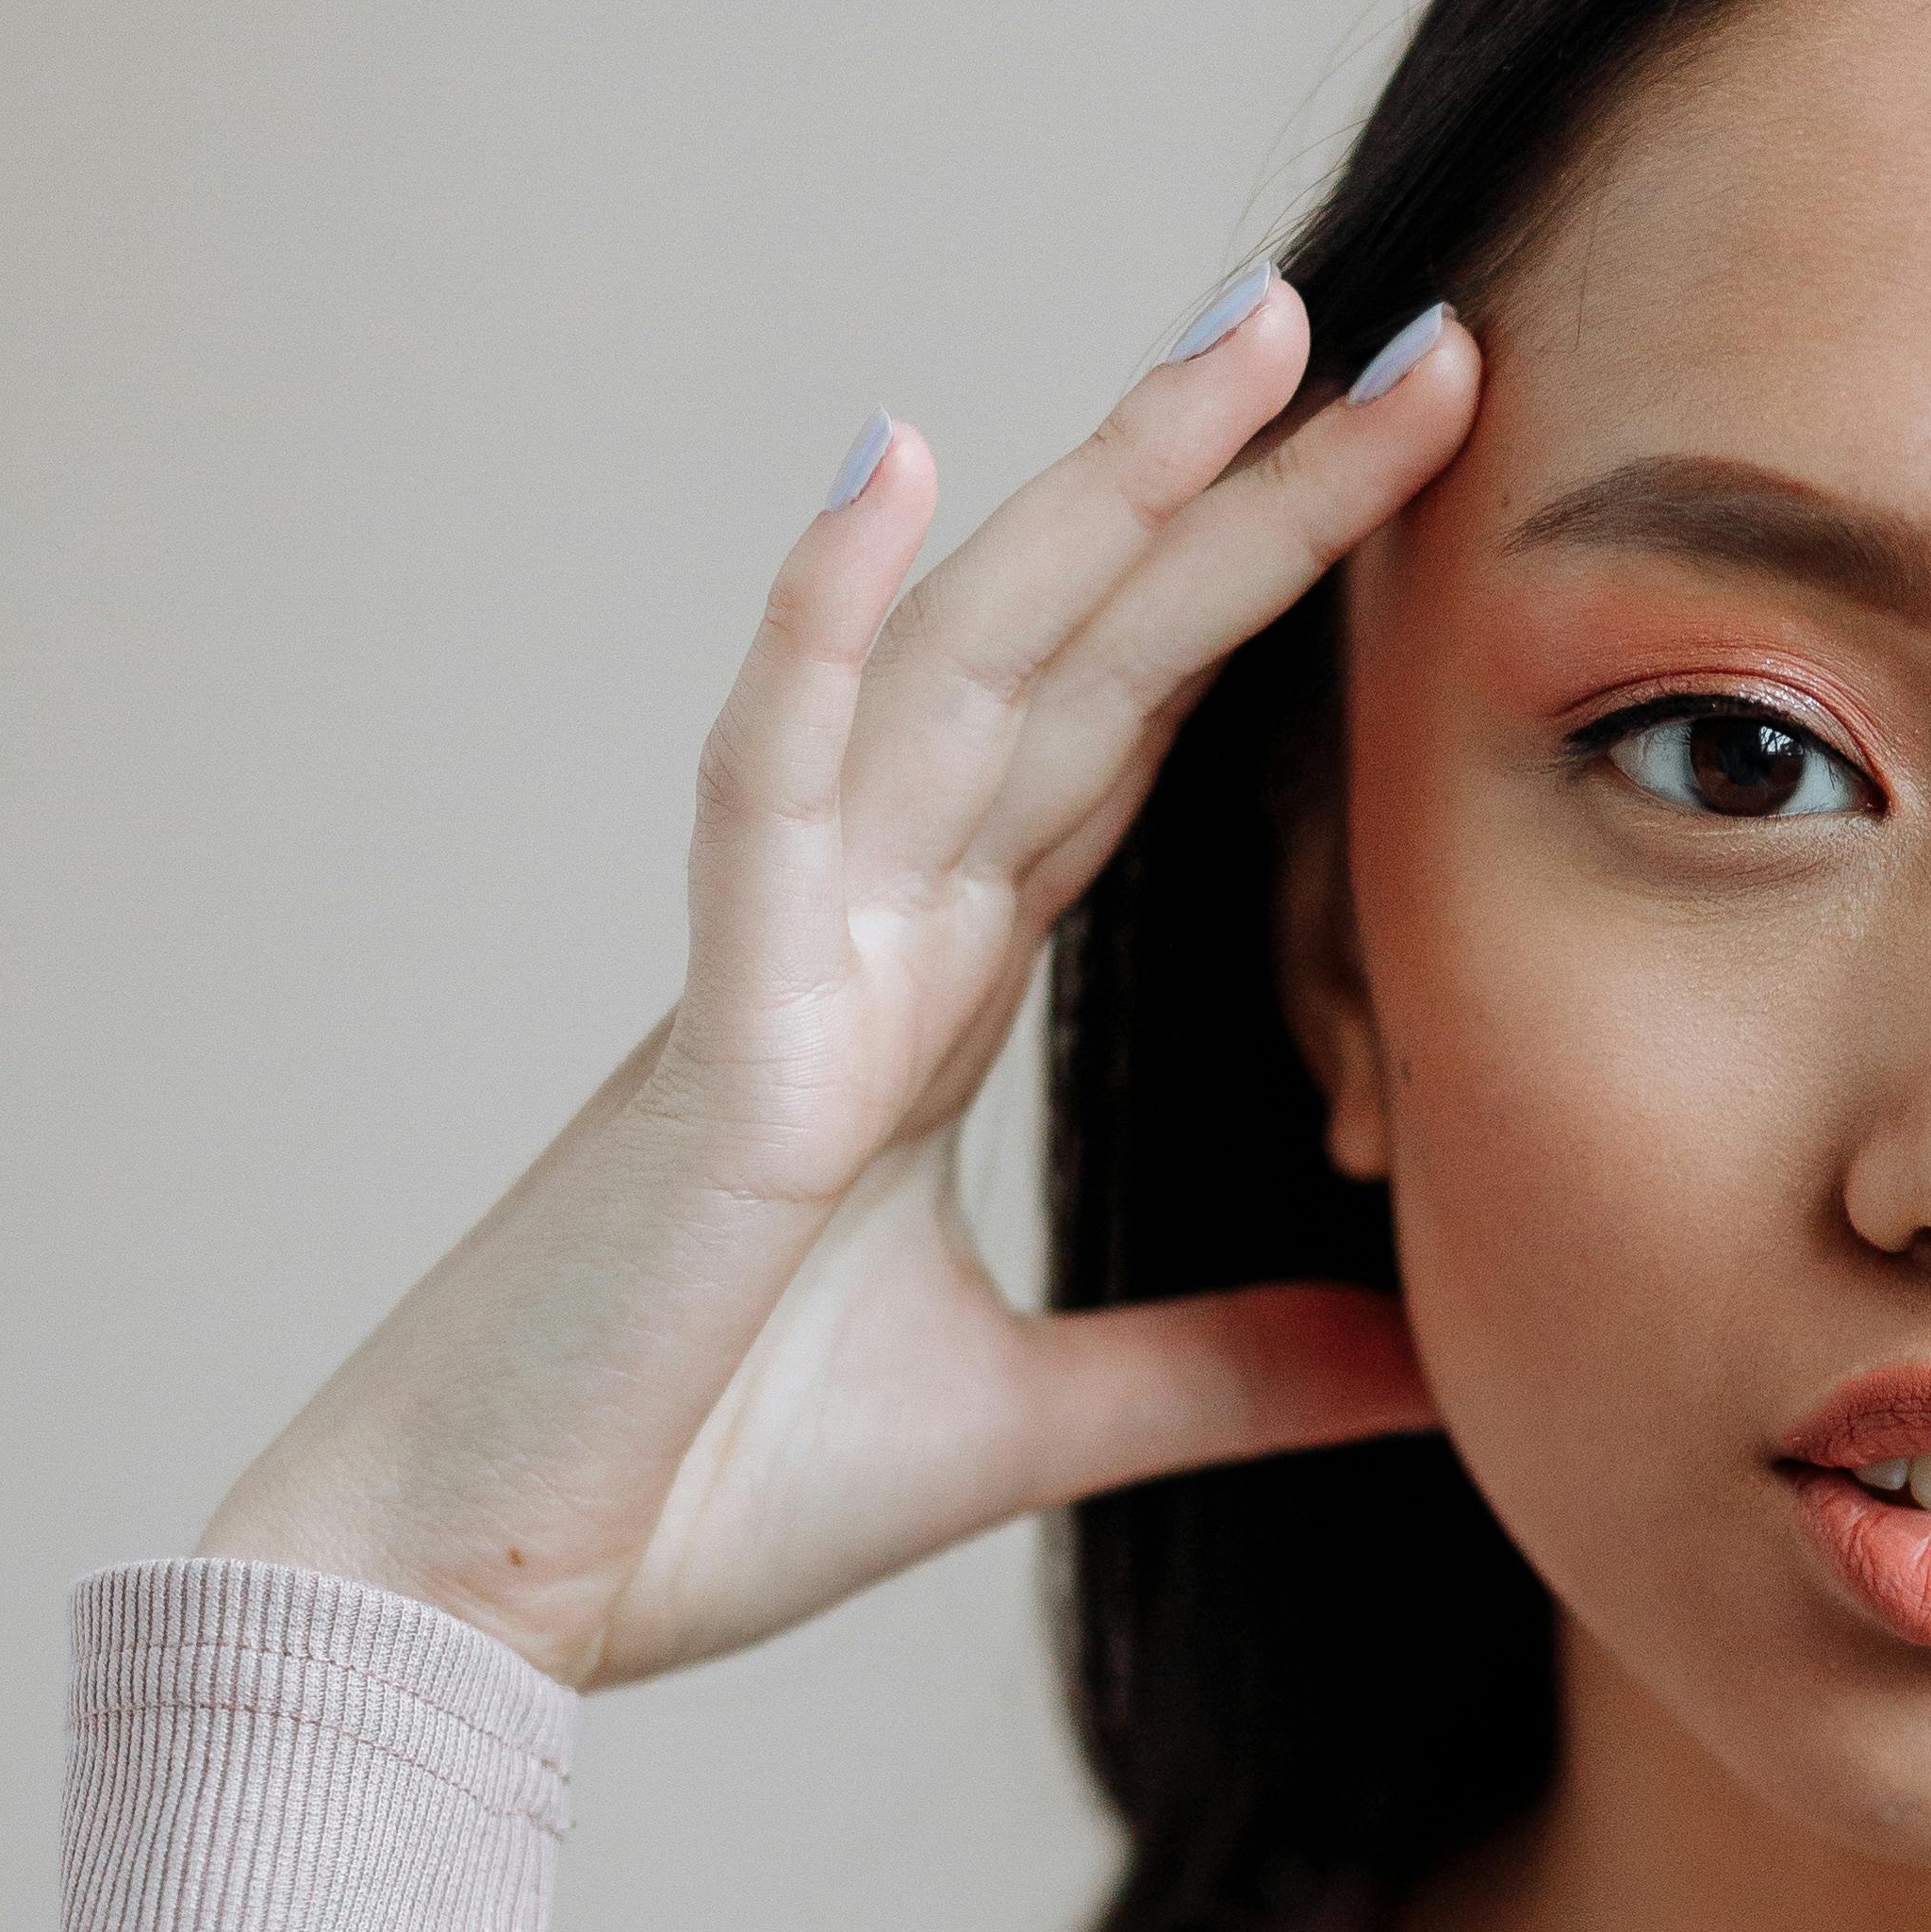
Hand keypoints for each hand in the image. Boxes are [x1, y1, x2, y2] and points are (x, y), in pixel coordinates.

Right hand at [200, 282, 1476, 1690]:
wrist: (493, 1599)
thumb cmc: (703, 1489)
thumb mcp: (1041, 1425)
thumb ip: (1235, 1374)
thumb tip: (1437, 1360)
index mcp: (932, 998)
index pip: (1138, 748)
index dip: (1267, 607)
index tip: (1419, 472)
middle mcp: (868, 932)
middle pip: (1093, 662)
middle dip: (1245, 496)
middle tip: (1420, 336)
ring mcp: (785, 959)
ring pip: (970, 667)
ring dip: (1104, 492)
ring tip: (1251, 333)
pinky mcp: (713, 1035)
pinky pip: (765, 784)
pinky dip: (821, 623)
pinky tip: (892, 467)